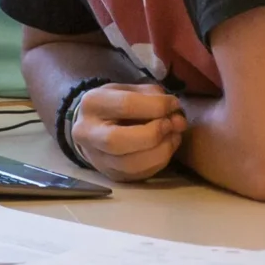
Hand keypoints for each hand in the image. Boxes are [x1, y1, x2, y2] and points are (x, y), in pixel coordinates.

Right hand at [67, 83, 188, 181]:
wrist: (94, 127)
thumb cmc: (116, 104)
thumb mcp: (131, 90)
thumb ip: (154, 98)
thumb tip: (176, 115)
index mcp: (93, 104)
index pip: (125, 105)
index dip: (156, 106)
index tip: (174, 104)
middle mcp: (88, 134)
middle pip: (117, 141)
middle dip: (152, 134)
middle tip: (171, 125)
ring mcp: (98, 159)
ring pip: (129, 164)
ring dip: (160, 151)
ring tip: (174, 136)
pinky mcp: (111, 175)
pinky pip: (138, 175)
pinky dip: (159, 162)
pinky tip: (166, 148)